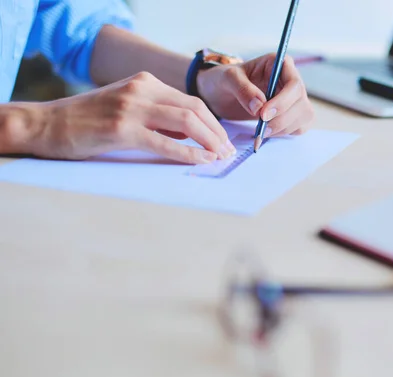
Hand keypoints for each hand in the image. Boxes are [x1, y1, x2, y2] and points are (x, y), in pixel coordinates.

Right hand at [13, 72, 236, 163]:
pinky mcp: (122, 129)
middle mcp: (141, 89)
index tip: (223, 140)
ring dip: (209, 141)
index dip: (212, 122)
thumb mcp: (127, 106)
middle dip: (217, 132)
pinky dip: (188, 153)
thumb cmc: (88, 120)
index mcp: (146, 82)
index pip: (191, 100)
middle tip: (228, 151)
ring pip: (185, 121)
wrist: (47, 123)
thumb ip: (158, 115)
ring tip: (220, 157)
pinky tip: (201, 162)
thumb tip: (190, 135)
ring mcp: (131, 107)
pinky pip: (165, 142)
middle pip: (194, 108)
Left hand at [196, 53, 314, 136]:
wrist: (220, 94)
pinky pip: (299, 126)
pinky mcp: (292, 114)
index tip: (263, 115)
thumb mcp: (228, 79)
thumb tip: (259, 107)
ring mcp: (294, 98)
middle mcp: (290, 80)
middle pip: (301, 102)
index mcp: (279, 64)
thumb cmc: (224, 80)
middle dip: (282, 119)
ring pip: (304, 116)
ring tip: (261, 132)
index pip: (294, 84)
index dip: (282, 102)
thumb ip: (243, 89)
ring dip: (284, 128)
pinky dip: (286, 133)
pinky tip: (268, 132)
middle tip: (261, 129)